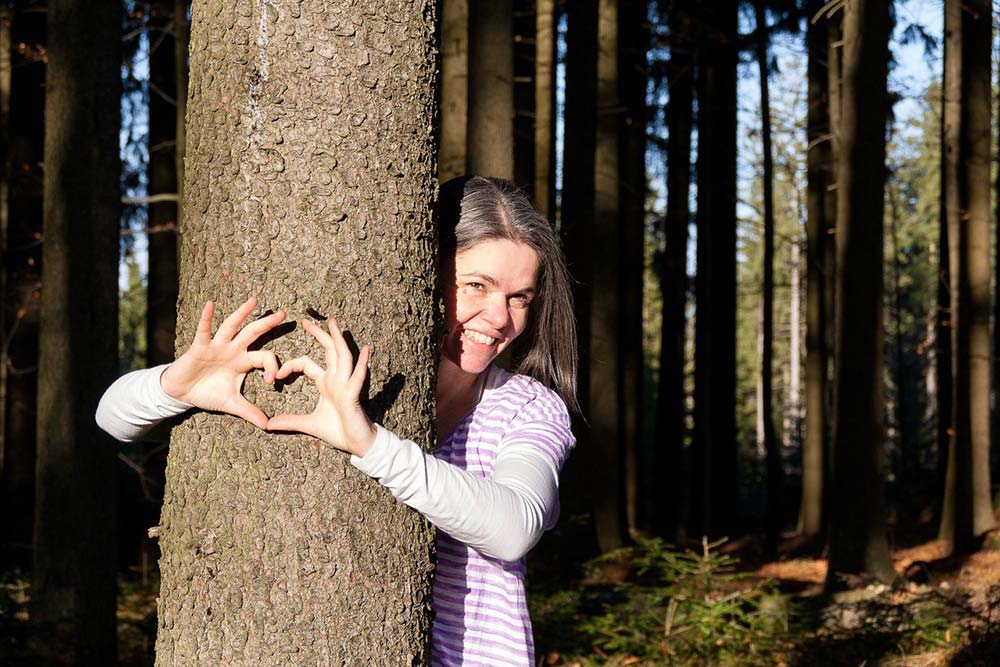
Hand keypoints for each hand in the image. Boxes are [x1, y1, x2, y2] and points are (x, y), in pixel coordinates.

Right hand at [160, 296, 284, 428]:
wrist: (181, 394)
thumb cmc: (207, 394)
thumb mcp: (231, 405)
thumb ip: (250, 412)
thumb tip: (268, 426)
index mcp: (244, 362)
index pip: (265, 357)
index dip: (273, 367)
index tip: (273, 381)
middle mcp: (233, 350)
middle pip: (253, 334)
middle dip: (268, 324)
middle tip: (284, 313)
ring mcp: (217, 346)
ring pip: (232, 326)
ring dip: (242, 313)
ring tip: (254, 300)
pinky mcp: (200, 346)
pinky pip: (204, 330)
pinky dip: (207, 318)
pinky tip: (210, 304)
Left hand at [265, 317, 376, 456]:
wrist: (356, 444)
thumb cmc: (337, 431)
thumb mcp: (308, 424)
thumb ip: (290, 421)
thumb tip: (268, 425)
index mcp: (326, 383)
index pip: (307, 364)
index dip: (291, 365)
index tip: (276, 374)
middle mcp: (337, 379)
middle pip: (328, 351)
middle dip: (319, 334)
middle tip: (307, 320)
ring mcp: (346, 385)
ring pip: (343, 357)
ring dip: (338, 340)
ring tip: (334, 324)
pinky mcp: (353, 395)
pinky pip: (357, 377)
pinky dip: (361, 364)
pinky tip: (365, 350)